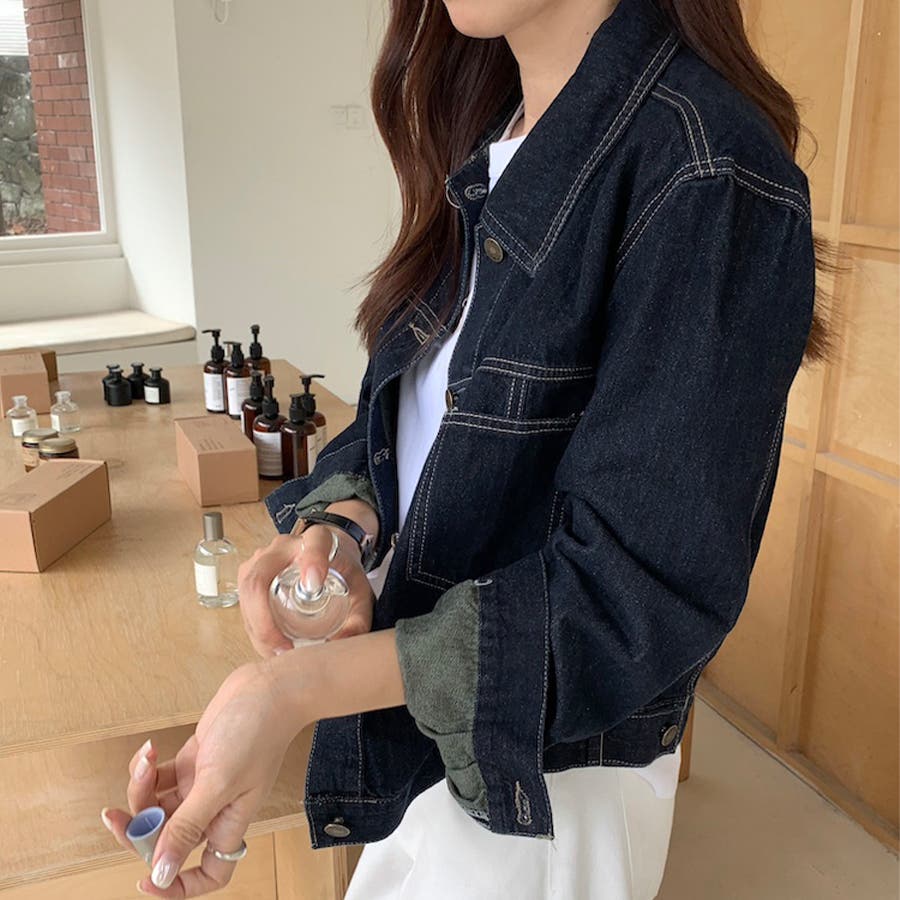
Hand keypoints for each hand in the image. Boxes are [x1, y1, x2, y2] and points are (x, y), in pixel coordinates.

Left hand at [100, 661, 305, 896]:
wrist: (268, 687)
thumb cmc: (258, 733)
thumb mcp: (219, 783)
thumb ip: (187, 828)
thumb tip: (162, 873)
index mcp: (227, 823)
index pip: (207, 873)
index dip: (177, 884)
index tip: (145, 879)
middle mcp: (214, 809)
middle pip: (167, 840)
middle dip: (138, 830)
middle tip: (116, 815)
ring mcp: (202, 784)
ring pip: (157, 807)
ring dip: (141, 789)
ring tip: (147, 762)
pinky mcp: (195, 760)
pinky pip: (159, 778)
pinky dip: (148, 769)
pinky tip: (151, 751)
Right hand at [237, 524, 374, 658]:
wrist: (328, 557)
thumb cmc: (342, 572)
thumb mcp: (360, 591)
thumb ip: (358, 618)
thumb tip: (340, 645)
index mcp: (318, 540)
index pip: (314, 544)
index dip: (313, 562)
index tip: (314, 584)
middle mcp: (283, 546)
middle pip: (259, 579)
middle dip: (265, 622)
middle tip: (285, 648)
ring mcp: (261, 560)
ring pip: (246, 595)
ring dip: (258, 630)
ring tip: (280, 652)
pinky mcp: (249, 576)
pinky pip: (244, 603)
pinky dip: (255, 629)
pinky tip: (271, 646)